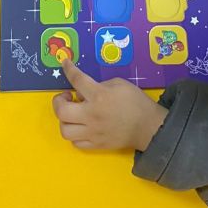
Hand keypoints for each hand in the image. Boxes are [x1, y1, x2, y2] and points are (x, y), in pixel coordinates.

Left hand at [52, 60, 167, 150]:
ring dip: (64, 119)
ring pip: (65, 130)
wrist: (148, 127)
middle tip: (67, 97)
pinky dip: (74, 133)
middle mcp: (92, 115)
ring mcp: (93, 132)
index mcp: (99, 96)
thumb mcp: (119, 83)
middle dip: (58, 101)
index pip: (77, 79)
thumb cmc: (135, 102)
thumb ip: (99, 85)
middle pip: (61, 111)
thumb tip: (83, 92)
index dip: (68, 69)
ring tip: (72, 113)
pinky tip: (81, 126)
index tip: (65, 63)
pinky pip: (76, 142)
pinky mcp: (96, 145)